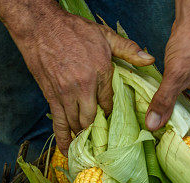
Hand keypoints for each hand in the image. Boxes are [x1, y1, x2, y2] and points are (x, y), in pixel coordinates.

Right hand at [12, 9, 154, 152]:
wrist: (40, 25)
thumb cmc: (73, 29)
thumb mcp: (105, 35)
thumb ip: (127, 49)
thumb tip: (150, 60)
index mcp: (100, 72)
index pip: (110, 103)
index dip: (112, 114)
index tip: (115, 121)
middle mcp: (83, 87)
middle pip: (94, 118)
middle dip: (99, 130)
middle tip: (104, 140)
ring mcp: (65, 93)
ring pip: (77, 123)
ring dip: (83, 136)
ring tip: (91, 147)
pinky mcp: (51, 96)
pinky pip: (58, 123)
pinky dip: (63, 139)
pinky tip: (67, 151)